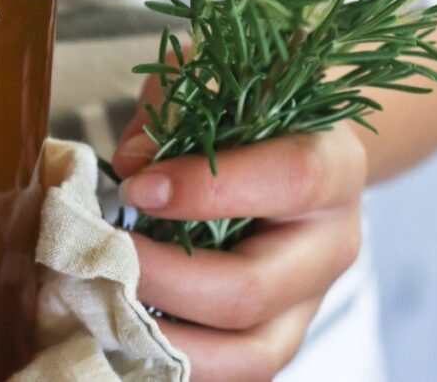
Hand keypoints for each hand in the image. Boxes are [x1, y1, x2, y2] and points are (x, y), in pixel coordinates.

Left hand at [111, 75, 366, 381]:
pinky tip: (124, 331)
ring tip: (104, 303)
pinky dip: (174, 361)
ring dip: (164, 339)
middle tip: (102, 256)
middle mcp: (331, 244)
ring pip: (249, 355)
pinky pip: (234, 371)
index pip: (289, 180)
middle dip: (164, 280)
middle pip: (254, 290)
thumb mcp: (215, 82)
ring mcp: (309, 302)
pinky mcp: (279, 334)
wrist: (300, 146)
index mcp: (334, 166)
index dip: (206, 188)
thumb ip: (173, 112)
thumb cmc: (249, 110)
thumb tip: (130, 163)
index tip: (136, 188)